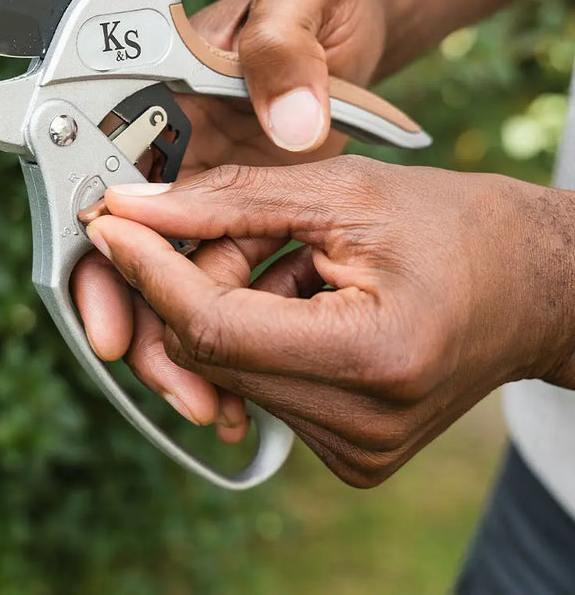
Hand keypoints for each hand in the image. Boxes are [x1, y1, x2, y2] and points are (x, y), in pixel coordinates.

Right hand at [72, 0, 386, 438]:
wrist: (356, 23)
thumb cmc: (322, 0)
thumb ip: (284, 47)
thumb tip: (288, 128)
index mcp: (162, 102)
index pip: (108, 192)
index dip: (106, 265)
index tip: (116, 330)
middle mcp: (173, 155)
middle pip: (136, 258)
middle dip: (152, 331)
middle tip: (184, 395)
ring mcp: (207, 190)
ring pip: (178, 285)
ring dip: (191, 349)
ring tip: (219, 407)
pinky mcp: (245, 216)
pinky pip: (224, 284)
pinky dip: (234, 332)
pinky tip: (250, 380)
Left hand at [82, 157, 574, 485]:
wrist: (533, 287)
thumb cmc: (457, 228)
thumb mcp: (343, 192)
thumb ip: (231, 200)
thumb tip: (136, 208)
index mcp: (373, 357)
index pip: (214, 325)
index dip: (150, 271)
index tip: (109, 226)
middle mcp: (360, 426)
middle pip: (209, 350)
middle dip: (187, 279)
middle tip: (210, 222)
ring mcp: (352, 449)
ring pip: (224, 368)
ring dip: (222, 301)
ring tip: (279, 255)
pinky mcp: (346, 450)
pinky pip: (254, 384)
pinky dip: (246, 330)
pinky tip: (289, 292)